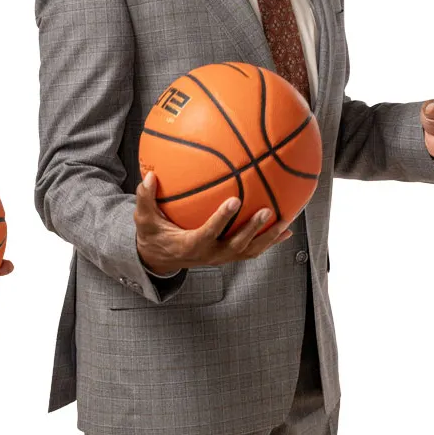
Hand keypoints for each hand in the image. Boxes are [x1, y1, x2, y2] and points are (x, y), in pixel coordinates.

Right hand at [134, 171, 294, 274]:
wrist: (162, 259)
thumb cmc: (154, 235)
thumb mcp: (145, 220)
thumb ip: (146, 199)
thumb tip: (149, 176)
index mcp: (191, 244)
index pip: (208, 232)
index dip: (222, 219)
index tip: (235, 200)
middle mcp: (210, 254)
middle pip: (236, 245)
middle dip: (252, 229)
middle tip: (268, 211)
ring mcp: (222, 257)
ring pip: (249, 251)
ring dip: (269, 237)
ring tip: (286, 221)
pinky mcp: (230, 257)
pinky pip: (254, 250)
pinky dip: (271, 241)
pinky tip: (288, 229)